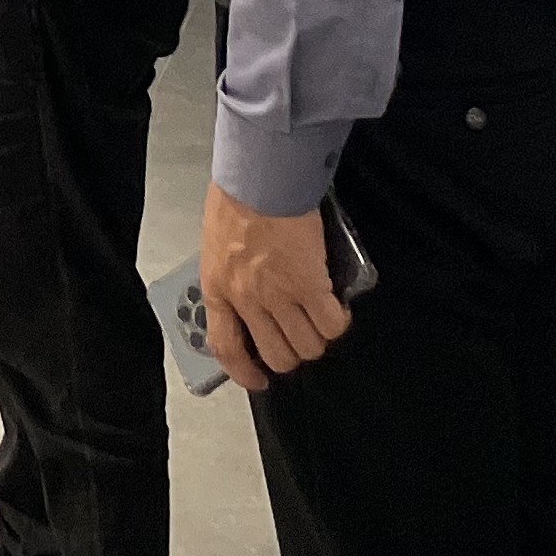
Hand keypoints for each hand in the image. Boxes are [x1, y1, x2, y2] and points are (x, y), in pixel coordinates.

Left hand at [199, 182, 353, 391]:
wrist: (261, 175)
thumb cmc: (237, 197)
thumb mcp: (217, 244)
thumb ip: (230, 275)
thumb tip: (248, 295)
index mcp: (217, 288)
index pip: (226, 348)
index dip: (245, 373)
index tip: (259, 380)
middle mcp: (247, 300)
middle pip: (278, 356)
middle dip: (293, 353)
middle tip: (300, 336)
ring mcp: (279, 295)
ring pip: (308, 346)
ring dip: (318, 338)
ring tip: (320, 318)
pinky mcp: (310, 284)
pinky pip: (331, 324)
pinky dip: (338, 321)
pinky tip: (337, 307)